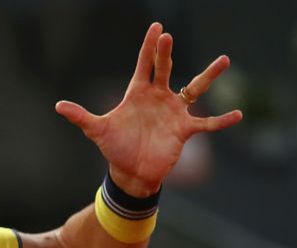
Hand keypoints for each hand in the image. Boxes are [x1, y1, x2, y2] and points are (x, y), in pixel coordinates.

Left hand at [55, 22, 242, 196]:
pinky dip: (222, 120)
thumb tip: (58, 106)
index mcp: (138, 94)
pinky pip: (207, 124)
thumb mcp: (97, 130)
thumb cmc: (115, 148)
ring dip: (208, 75)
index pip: (144, 65)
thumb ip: (80, 116)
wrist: (130, 171)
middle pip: (165, 69)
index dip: (148, 47)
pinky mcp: (184, 130)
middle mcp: (159, 98)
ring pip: (195, 89)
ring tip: (224, 59)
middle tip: (167, 36)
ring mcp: (174, 112)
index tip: (156, 28)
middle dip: (164, 53)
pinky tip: (239, 114)